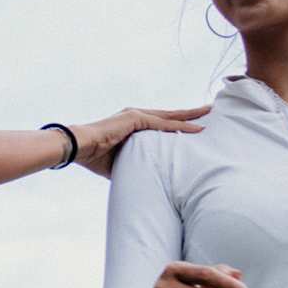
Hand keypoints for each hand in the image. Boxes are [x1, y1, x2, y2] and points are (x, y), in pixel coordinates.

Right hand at [71, 105, 209, 177]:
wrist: (78, 147)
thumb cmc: (94, 156)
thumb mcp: (121, 162)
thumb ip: (135, 164)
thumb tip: (146, 177)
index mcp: (132, 125)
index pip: (160, 123)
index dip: (177, 123)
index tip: (193, 124)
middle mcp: (136, 116)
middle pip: (170, 115)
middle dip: (190, 113)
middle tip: (209, 110)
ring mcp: (136, 116)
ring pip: (170, 116)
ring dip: (190, 116)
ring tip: (209, 113)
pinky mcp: (136, 119)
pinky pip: (163, 124)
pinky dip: (180, 126)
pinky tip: (196, 128)